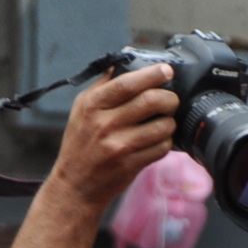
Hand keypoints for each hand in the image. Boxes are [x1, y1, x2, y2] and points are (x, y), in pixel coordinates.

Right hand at [49, 64, 179, 211]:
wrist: (75, 185)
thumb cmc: (80, 144)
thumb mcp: (81, 109)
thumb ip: (102, 87)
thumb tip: (122, 62)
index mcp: (92, 105)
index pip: (127, 83)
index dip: (152, 74)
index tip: (166, 71)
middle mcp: (105, 124)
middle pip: (150, 101)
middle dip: (169, 98)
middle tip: (172, 99)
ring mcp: (119, 146)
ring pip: (162, 126)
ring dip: (170, 122)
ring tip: (165, 122)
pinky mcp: (130, 165)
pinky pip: (161, 148)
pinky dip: (166, 142)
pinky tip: (160, 140)